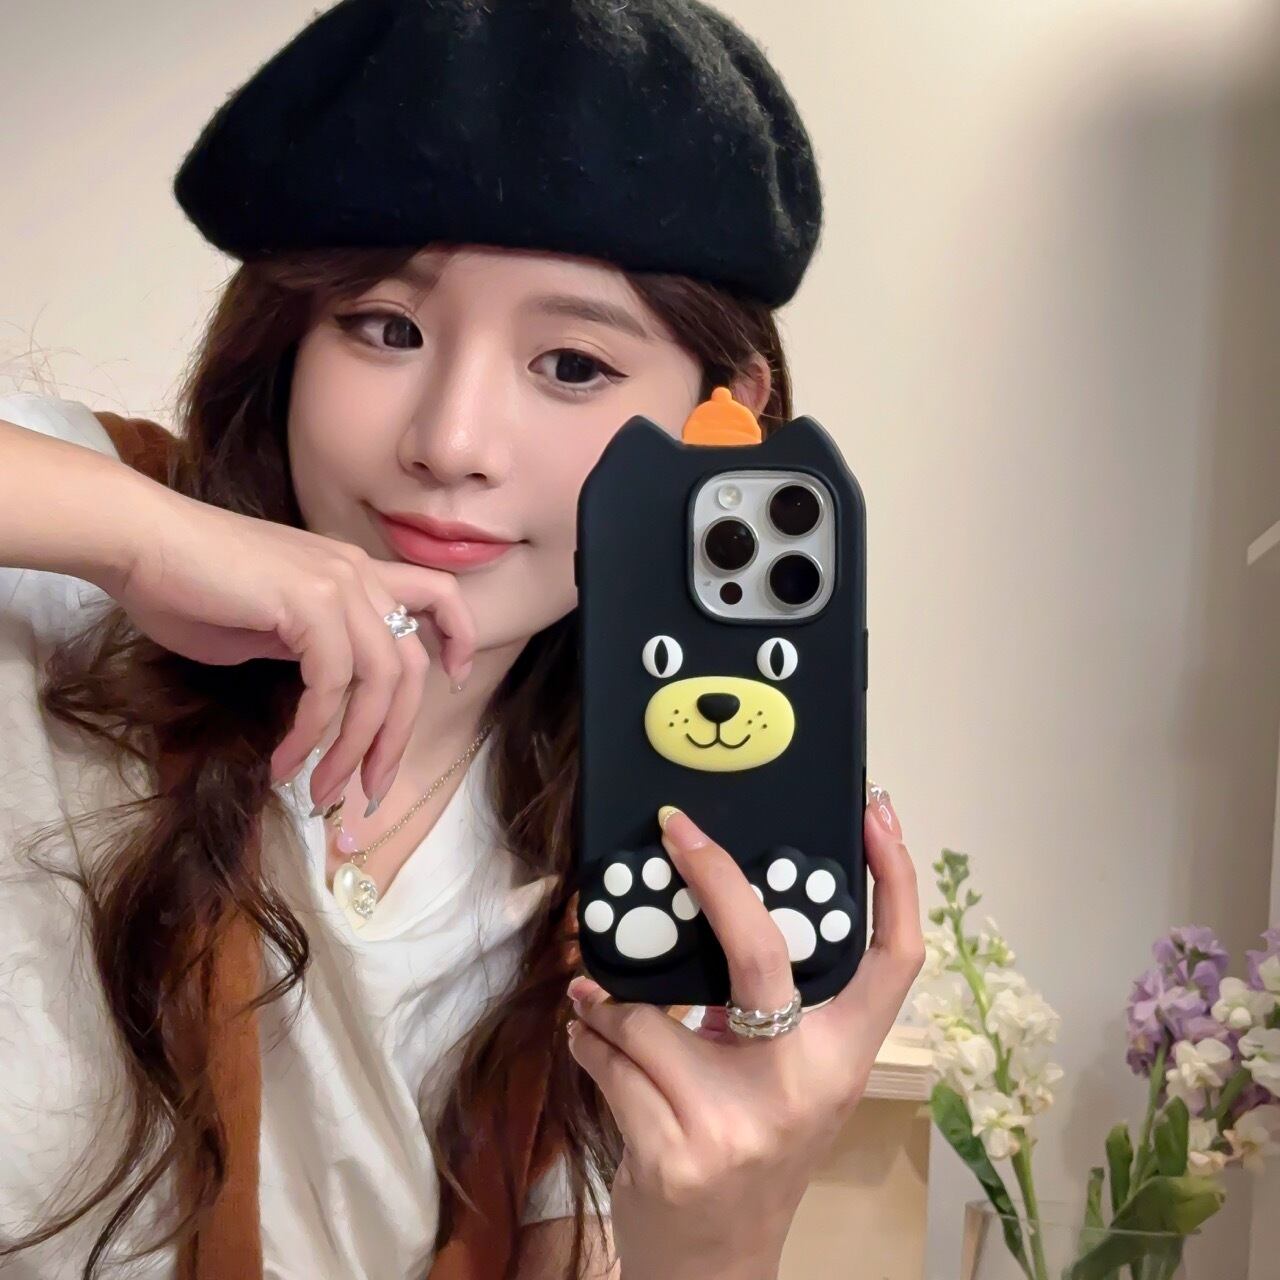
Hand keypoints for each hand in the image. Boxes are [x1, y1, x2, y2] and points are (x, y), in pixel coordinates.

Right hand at [104, 488, 475, 810]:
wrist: (138, 544)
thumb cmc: (190, 587)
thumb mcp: (269, 628)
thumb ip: (310, 652)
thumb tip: (329, 696)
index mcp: (354, 572)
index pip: (435, 596)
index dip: (457, 636)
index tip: (455, 678)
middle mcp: (357, 573)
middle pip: (409, 666)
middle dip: (394, 739)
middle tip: (370, 792)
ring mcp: (337, 583)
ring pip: (379, 682)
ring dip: (353, 749)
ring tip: (322, 792)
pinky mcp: (309, 602)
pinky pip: (332, 684)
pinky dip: (313, 733)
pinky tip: (286, 762)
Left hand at [564, 788, 923, 1279]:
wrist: (712, 1263)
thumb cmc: (747, 1148)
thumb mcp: (781, 1081)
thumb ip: (766, 1008)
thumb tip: (707, 903)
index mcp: (843, 1058)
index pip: (896, 959)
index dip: (895, 879)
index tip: (876, 811)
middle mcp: (804, 1087)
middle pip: (765, 953)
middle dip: (713, 878)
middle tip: (674, 831)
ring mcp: (741, 1123)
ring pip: (649, 1015)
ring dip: (607, 1004)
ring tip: (599, 1009)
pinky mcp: (678, 1151)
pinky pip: (611, 1058)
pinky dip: (587, 1042)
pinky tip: (590, 1045)